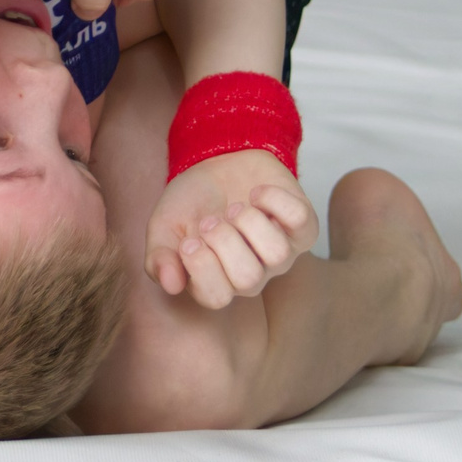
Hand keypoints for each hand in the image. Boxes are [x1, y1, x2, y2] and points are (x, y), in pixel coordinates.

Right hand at [144, 151, 316, 309]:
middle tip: (210, 219)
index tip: (188, 239)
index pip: (216, 298)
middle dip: (224, 241)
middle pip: (248, 279)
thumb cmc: (190, 203)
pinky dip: (275, 200)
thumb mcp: (163, 227)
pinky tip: (257, 194)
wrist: (216, 163)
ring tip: (235, 208)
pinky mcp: (302, 226)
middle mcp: (253, 275)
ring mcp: (281, 253)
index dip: (201, 266)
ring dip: (250, 222)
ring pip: (277, 254)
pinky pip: (301, 221)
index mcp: (217, 282)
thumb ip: (159, 258)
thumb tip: (170, 284)